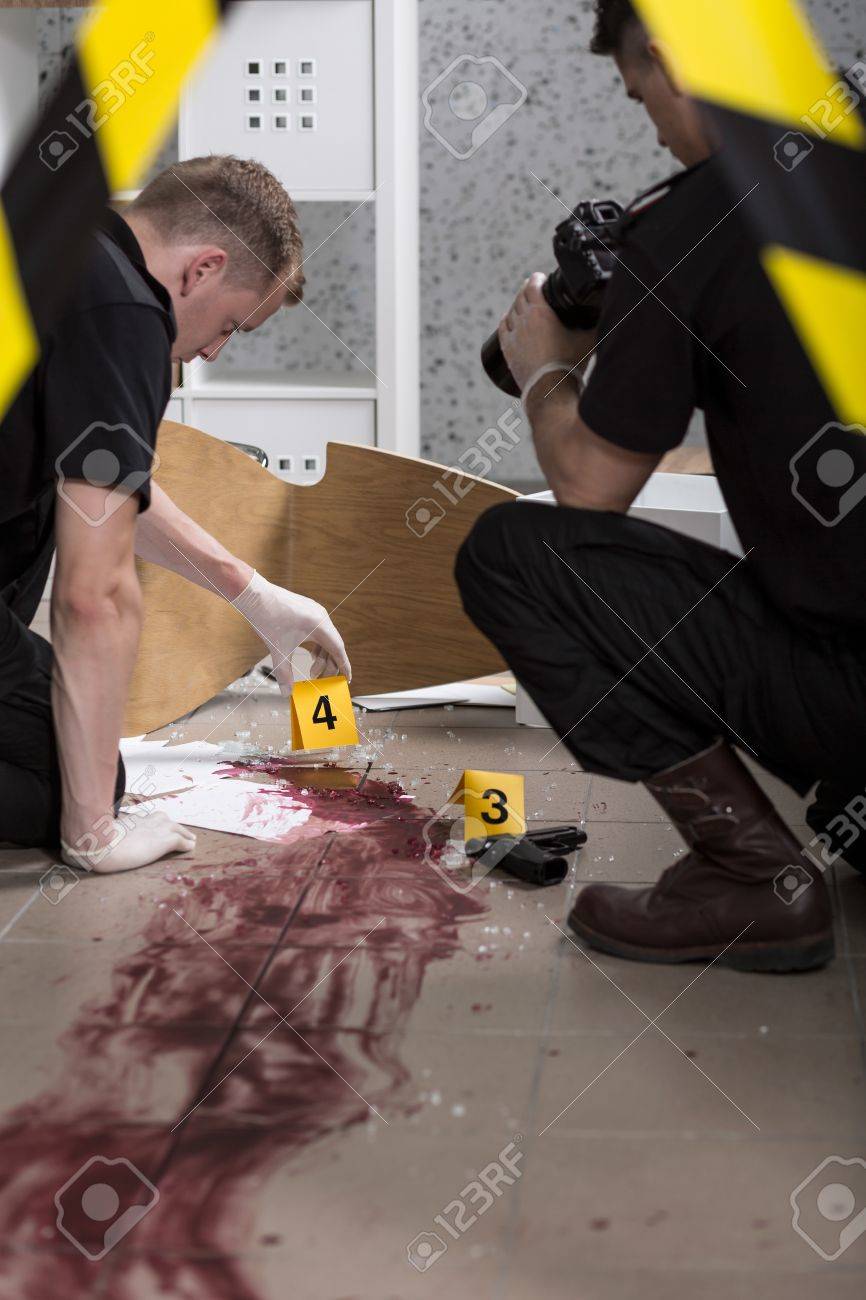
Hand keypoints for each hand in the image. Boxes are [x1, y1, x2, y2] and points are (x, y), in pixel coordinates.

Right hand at [61, 811, 195, 873]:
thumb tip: (73, 847)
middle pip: (166, 821)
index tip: (154, 829)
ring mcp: (159, 829)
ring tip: (190, 841)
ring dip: (184, 836)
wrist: (98, 845)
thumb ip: (93, 834)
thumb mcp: (94, 834)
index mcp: (132, 819)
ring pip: (179, 830)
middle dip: (172, 828)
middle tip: (179, 835)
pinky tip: (190, 848)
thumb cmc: (93, 840)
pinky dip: (187, 845)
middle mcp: (147, 820)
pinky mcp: (166, 840)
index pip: (147, 819)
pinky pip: (183, 842)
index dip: (152, 826)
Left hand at [231, 571, 351, 693]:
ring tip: (311, 669)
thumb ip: (284, 673)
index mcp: (320, 625)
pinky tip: (310, 654)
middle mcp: (321, 616)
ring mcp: (315, 611)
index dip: (344, 666)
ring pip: (326, 638)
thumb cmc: (267, 619)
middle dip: (328, 665)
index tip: (347, 679)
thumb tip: (287, 693)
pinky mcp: (307, 609)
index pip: (338, 649)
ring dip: (321, 655)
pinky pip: (319, 631)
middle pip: (333, 645)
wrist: (254, 595)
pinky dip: (317, 645)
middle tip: (317, 678)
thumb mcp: (278, 650)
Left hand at [498, 273, 596, 392]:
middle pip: (520, 297)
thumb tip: (609, 311)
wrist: (551, 392)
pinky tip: (508, 318)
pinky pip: (502, 329)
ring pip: (510, 312)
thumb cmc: (570, 365)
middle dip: (527, 289)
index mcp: (540, 312)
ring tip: (523, 303)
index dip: (537, 278)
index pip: (533, 285)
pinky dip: (505, 320)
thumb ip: (596, 323)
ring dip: (517, 304)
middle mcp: (523, 321)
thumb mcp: (588, 339)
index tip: (541, 277)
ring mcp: (513, 337)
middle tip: (534, 287)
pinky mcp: (508, 351)